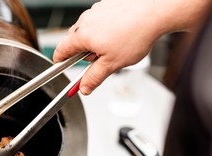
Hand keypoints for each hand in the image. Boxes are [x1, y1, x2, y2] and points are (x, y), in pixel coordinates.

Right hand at [53, 0, 209, 94]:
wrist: (156, 10)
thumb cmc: (135, 34)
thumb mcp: (112, 64)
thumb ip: (94, 77)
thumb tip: (84, 88)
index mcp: (82, 35)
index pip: (60, 50)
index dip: (60, 62)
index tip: (62, 67)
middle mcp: (85, 20)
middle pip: (74, 41)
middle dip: (82, 53)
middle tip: (99, 60)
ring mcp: (96, 11)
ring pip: (88, 30)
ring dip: (94, 41)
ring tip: (113, 46)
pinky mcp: (107, 5)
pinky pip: (99, 20)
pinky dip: (104, 29)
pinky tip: (119, 33)